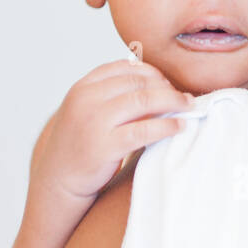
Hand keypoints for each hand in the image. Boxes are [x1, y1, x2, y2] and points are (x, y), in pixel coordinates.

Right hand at [34, 57, 194, 202]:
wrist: (57, 180)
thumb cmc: (80, 145)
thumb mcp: (88, 111)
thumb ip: (112, 95)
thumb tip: (156, 85)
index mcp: (83, 87)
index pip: (124, 68)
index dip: (151, 73)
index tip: (167, 83)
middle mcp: (86, 99)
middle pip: (137, 82)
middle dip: (166, 87)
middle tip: (184, 97)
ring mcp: (94, 122)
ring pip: (143, 100)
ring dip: (172, 101)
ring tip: (189, 107)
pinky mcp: (105, 146)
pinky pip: (144, 130)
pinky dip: (167, 126)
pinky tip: (180, 126)